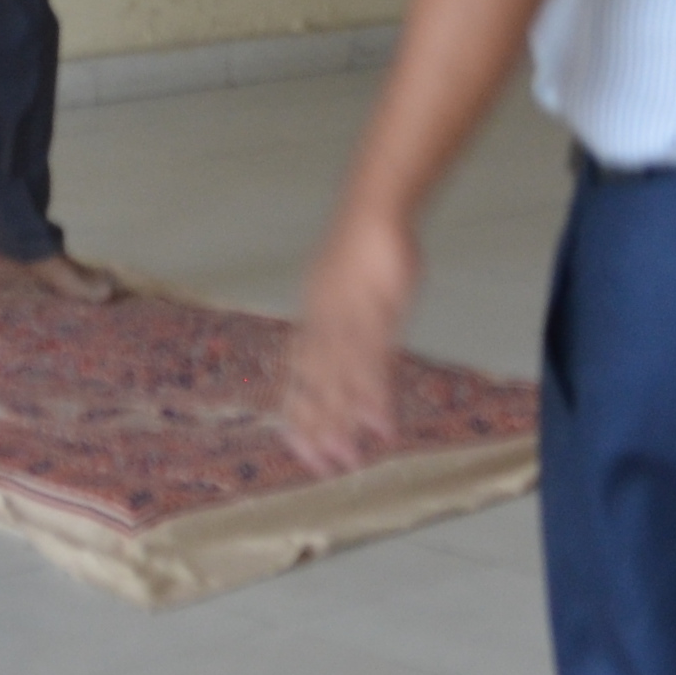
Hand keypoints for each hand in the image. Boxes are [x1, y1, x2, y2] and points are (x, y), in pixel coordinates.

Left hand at [279, 206, 416, 475]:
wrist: (373, 207)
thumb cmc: (364, 244)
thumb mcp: (351, 283)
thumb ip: (348, 315)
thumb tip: (348, 340)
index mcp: (314, 317)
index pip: (299, 373)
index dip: (296, 408)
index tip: (296, 444)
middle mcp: (324, 326)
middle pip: (315, 386)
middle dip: (315, 427)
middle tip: (317, 467)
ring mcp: (348, 323)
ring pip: (340, 383)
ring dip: (341, 422)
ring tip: (345, 459)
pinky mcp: (376, 317)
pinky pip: (373, 365)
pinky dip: (374, 396)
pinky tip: (379, 424)